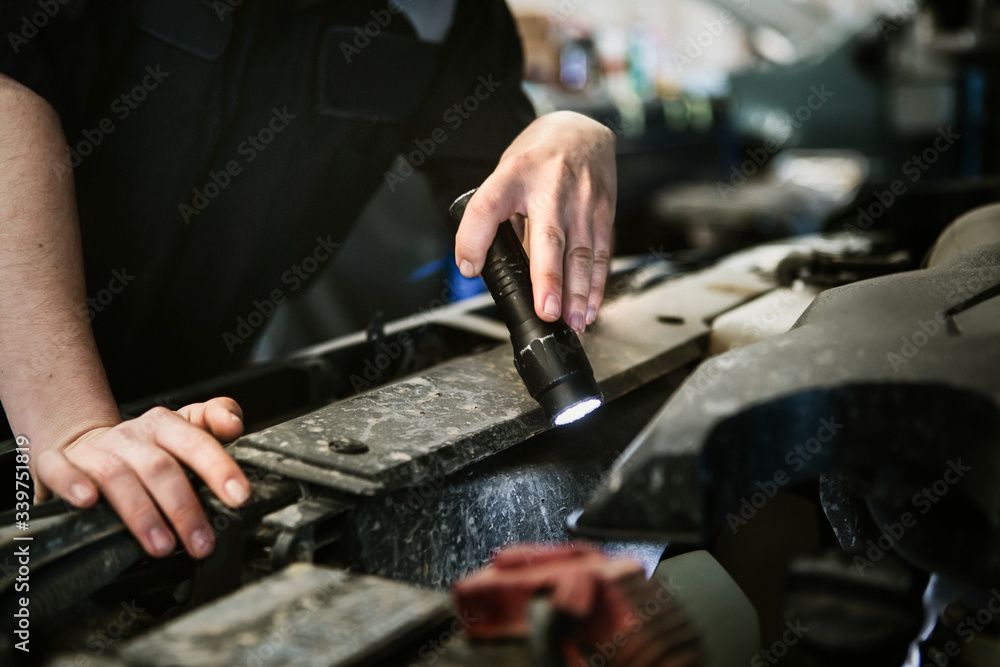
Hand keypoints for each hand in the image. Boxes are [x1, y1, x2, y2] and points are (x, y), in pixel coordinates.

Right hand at [32, 398, 250, 558]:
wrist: (82, 443)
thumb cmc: (144, 447)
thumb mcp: (183, 428)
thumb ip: (214, 419)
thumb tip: (234, 424)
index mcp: (164, 425)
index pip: (197, 442)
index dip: (219, 468)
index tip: (239, 497)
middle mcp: (130, 435)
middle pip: (160, 467)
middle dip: (184, 508)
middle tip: (202, 543)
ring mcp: (93, 449)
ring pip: (117, 476)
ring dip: (141, 514)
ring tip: (162, 546)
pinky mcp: (56, 462)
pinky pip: (60, 470)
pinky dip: (72, 484)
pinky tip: (87, 503)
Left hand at [454, 111, 616, 332]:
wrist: (582, 129)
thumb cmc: (537, 159)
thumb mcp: (504, 175)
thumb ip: (493, 217)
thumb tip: (480, 267)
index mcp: (514, 175)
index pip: (488, 204)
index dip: (475, 236)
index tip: (471, 267)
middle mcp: (552, 186)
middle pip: (548, 236)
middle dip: (548, 277)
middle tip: (547, 311)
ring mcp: (583, 199)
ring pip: (581, 252)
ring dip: (577, 292)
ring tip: (572, 322)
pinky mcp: (604, 211)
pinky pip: (601, 254)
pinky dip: (596, 285)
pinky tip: (590, 308)